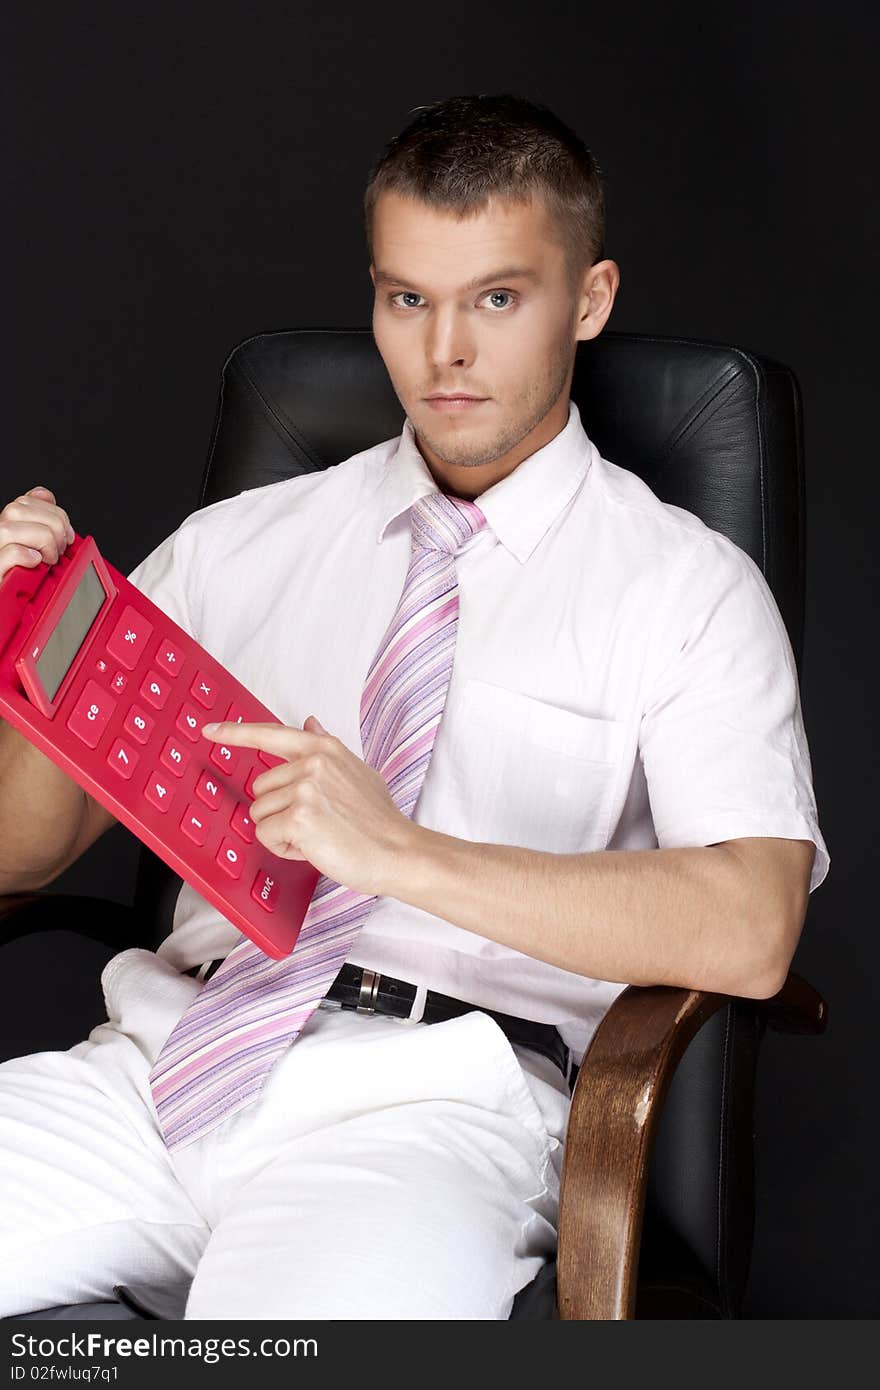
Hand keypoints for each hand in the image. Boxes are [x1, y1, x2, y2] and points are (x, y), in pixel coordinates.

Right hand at [0, 486, 75, 583]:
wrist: (5, 612)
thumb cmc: (20, 584)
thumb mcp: (35, 549)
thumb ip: (39, 522)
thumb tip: (46, 497)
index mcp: (7, 528)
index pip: (27, 500)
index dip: (54, 513)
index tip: (67, 534)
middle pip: (18, 508)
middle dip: (52, 527)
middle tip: (59, 551)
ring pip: (11, 527)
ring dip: (42, 542)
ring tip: (48, 560)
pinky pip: (10, 552)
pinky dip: (27, 556)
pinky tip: (35, 564)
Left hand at [201, 714, 415, 896]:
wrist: (397, 851)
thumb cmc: (378, 820)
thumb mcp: (356, 771)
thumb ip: (327, 747)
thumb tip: (309, 723)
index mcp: (323, 748)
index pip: (269, 734)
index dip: (234, 734)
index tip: (210, 731)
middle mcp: (312, 763)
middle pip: (260, 788)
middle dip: (279, 811)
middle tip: (317, 822)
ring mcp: (305, 789)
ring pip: (261, 814)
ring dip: (282, 832)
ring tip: (319, 835)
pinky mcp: (299, 818)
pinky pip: (266, 836)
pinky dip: (284, 849)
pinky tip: (314, 847)